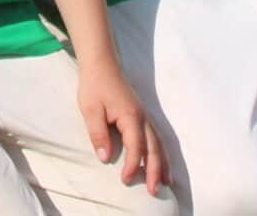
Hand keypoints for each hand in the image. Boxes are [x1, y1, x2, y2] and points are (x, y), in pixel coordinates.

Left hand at [74, 54, 166, 194]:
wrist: (102, 65)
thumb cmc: (95, 86)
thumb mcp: (90, 110)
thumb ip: (98, 134)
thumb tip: (105, 158)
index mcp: (131, 116)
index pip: (136, 146)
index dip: (132, 165)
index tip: (125, 180)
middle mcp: (143, 117)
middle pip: (154, 148)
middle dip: (155, 170)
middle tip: (154, 191)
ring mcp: (146, 116)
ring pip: (159, 143)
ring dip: (163, 164)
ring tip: (166, 183)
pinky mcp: (144, 116)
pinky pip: (157, 137)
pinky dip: (162, 152)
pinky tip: (163, 163)